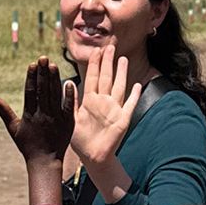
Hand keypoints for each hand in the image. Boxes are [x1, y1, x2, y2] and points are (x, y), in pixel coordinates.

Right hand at [0, 57, 74, 165]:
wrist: (44, 161)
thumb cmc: (27, 145)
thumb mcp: (13, 129)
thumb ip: (4, 112)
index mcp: (29, 115)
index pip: (30, 92)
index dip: (31, 78)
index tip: (32, 64)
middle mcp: (42, 115)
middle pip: (42, 90)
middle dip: (43, 73)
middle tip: (44, 58)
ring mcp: (55, 119)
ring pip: (54, 95)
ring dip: (54, 79)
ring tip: (53, 65)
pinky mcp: (67, 123)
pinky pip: (68, 107)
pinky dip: (69, 95)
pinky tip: (69, 82)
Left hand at [69, 43, 142, 166]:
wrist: (92, 157)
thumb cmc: (80, 140)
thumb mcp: (72, 119)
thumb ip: (71, 102)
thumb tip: (68, 82)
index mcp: (90, 101)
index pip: (93, 78)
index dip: (95, 64)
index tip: (96, 51)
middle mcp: (103, 103)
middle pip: (107, 78)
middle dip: (108, 63)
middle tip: (110, 47)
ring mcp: (114, 110)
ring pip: (119, 87)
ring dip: (122, 74)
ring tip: (124, 59)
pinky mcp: (123, 120)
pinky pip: (130, 105)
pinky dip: (135, 96)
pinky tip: (138, 85)